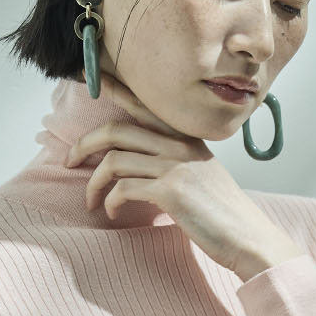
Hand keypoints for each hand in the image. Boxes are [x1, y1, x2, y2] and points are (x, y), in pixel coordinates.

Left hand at [65, 71, 300, 276]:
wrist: (247, 237)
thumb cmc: (222, 212)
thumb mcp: (202, 172)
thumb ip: (176, 159)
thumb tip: (139, 162)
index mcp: (185, 137)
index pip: (143, 104)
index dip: (113, 89)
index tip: (87, 79)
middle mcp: (178, 145)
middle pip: (116, 130)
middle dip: (83, 144)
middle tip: (69, 161)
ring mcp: (174, 166)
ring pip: (114, 160)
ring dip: (93, 182)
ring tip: (91, 201)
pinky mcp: (170, 192)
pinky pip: (123, 189)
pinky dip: (111, 201)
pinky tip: (113, 212)